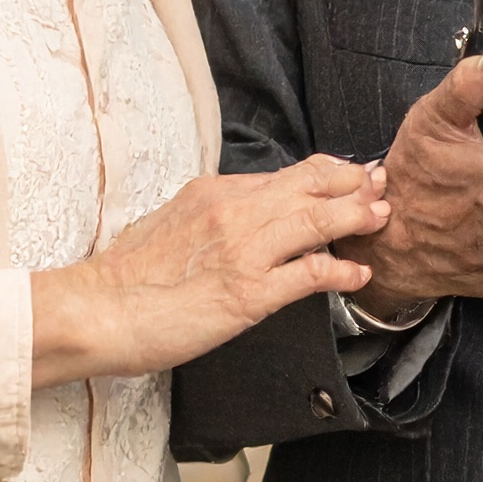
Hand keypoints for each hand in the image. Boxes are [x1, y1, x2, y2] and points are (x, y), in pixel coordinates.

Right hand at [30, 156, 388, 386]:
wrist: (99, 310)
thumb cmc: (129, 274)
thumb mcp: (175, 218)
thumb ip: (217, 209)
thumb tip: (252, 208)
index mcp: (217, 190)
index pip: (287, 173)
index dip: (329, 171)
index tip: (354, 173)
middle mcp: (235, 210)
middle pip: (312, 185)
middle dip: (355, 183)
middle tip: (383, 184)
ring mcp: (244, 250)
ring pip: (318, 220)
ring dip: (357, 216)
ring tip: (383, 217)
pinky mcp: (248, 292)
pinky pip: (308, 275)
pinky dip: (340, 271)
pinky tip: (358, 273)